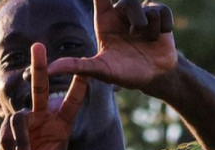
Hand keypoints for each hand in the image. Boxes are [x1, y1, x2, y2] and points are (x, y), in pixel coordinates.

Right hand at [0, 43, 87, 149]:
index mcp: (61, 123)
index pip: (71, 103)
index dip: (78, 89)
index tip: (87, 71)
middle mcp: (43, 115)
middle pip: (39, 88)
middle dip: (39, 67)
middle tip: (38, 45)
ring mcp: (24, 118)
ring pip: (17, 119)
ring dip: (21, 142)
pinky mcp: (7, 125)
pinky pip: (6, 135)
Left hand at [47, 0, 176, 89]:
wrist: (154, 77)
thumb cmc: (124, 73)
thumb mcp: (100, 70)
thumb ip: (76, 66)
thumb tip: (51, 69)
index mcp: (104, 20)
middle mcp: (121, 13)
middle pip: (128, 1)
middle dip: (136, 17)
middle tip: (136, 33)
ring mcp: (140, 12)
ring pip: (146, 8)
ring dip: (149, 30)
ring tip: (147, 41)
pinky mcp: (159, 14)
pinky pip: (162, 11)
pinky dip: (163, 28)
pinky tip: (159, 38)